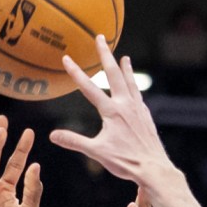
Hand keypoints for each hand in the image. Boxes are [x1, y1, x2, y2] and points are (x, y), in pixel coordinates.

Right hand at [53, 39, 177, 188]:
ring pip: (130, 83)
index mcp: (112, 112)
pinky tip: (134, 89)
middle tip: (101, 38)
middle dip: (105, 55)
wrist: (154, 168)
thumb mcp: (96, 152)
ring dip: (125, 69)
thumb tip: (53, 135)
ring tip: (125, 58)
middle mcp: (126, 105)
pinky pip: (139, 96)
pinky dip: (134, 88)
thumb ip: (74, 141)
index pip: (89, 88)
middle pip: (113, 74)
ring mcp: (138, 109)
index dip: (76, 73)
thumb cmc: (126, 162)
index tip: (66, 58)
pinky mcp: (146, 117)